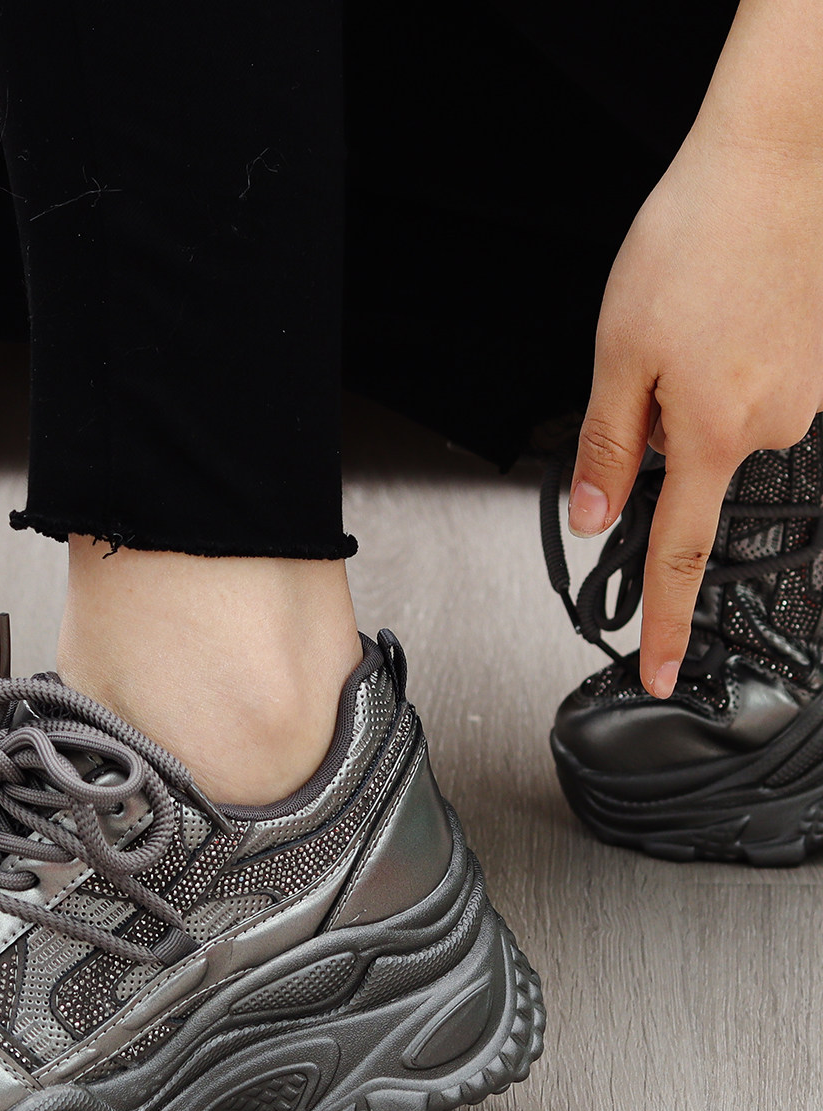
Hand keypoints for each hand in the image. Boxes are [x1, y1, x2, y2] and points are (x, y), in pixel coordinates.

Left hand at [569, 128, 822, 697]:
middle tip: (653, 341)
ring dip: (688, 383)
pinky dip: (723, 358)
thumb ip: (606, 448)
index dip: (665, 621)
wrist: (782, 155)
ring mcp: (806, 391)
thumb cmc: (698, 239)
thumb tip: (592, 518)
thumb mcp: (619, 352)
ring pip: (717, 421)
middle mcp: (772, 424)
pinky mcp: (819, 360)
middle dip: (656, 423)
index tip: (661, 672)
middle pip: (686, 462)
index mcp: (712, 433)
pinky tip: (723, 306)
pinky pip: (749, 385)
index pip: (677, 554)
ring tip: (693, 310)